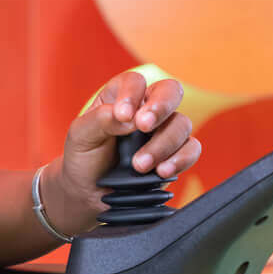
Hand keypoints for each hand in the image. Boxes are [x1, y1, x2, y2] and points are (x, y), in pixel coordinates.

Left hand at [48, 71, 199, 234]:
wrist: (88, 191)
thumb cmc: (84, 156)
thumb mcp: (81, 136)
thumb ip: (100, 120)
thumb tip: (127, 117)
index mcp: (121, 96)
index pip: (135, 82)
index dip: (132, 94)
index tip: (123, 115)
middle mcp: (146, 109)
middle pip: (170, 91)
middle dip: (160, 107)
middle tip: (143, 126)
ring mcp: (163, 131)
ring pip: (181, 124)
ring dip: (163, 143)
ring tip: (139, 165)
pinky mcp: (175, 154)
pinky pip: (191, 149)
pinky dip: (181, 159)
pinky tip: (161, 171)